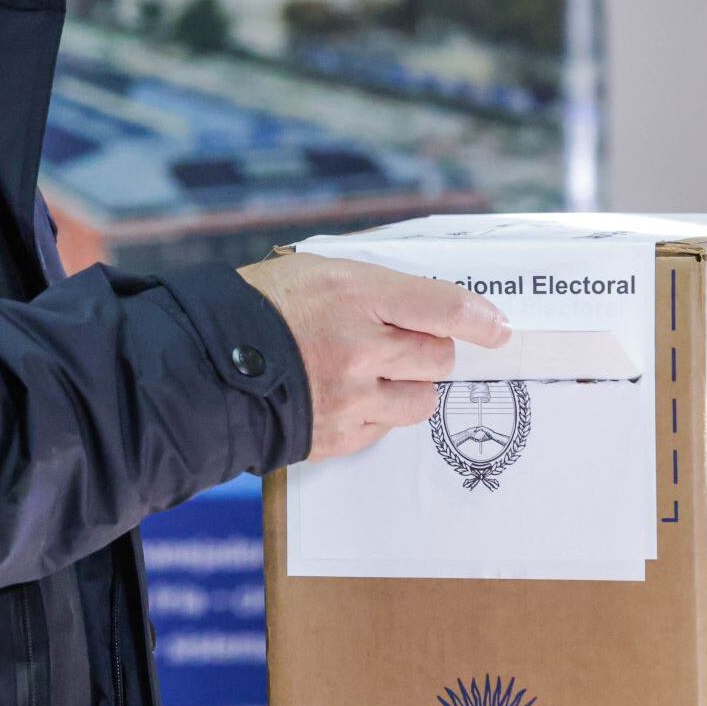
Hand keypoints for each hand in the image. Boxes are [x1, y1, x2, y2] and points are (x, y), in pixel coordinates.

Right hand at [235, 253, 508, 461]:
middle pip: (439, 357)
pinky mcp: (340, 435)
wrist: (209, 363)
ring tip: (378, 372)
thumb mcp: (321, 269)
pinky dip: (379, 412)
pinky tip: (349, 395)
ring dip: (412, 385)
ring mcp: (351, 397)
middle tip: (404, 343)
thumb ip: (380, 286)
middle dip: (431, 350)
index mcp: (354, 293)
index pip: (441, 307)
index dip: (478, 318)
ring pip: (422, 399)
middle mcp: (359, 348)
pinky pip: (387, 428)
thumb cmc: (265, 307)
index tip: (497, 327)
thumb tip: (438, 303)